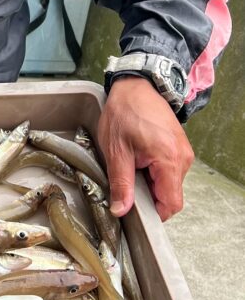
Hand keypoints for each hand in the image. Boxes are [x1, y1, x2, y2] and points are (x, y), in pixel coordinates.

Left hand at [98, 76, 193, 221]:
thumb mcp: (116, 150)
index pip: (171, 203)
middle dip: (148, 196)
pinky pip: (169, 170)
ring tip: (131, 164)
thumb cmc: (125, 112)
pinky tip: (138, 158)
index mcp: (169, 160)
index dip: (154, 213)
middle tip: (126, 182)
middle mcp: (183, 158)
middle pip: (170, 195)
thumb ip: (121, 183)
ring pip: (169, 183)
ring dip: (150, 182)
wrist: (137, 86)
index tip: (134, 210)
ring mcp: (183, 152)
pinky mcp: (179, 147)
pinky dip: (154, 171)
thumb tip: (121, 210)